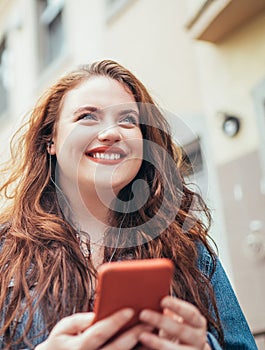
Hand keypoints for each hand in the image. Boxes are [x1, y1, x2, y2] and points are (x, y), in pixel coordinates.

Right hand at [36, 309, 152, 349]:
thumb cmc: (59, 345)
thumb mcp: (62, 329)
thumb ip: (78, 321)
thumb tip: (97, 314)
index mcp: (78, 347)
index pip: (98, 333)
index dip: (114, 321)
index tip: (130, 309)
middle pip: (116, 348)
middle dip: (134, 334)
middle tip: (150, 321)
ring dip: (140, 347)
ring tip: (154, 333)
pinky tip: (147, 345)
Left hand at [138, 296, 208, 348]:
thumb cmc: (180, 329)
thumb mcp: (182, 319)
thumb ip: (172, 309)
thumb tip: (152, 292)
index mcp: (198, 323)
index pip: (190, 313)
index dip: (177, 306)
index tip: (162, 300)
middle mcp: (199, 339)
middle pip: (181, 330)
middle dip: (162, 322)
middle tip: (143, 314)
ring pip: (176, 349)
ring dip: (158, 342)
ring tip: (141, 335)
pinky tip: (144, 347)